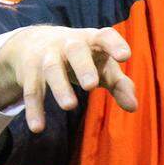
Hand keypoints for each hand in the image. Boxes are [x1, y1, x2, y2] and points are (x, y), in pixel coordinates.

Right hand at [0, 26, 137, 132]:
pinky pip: (31, 90)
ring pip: (52, 69)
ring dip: (60, 87)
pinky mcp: (29, 72)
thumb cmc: (83, 57)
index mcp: (92, 40)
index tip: (125, 56)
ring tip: (71, 106)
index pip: (105, 36)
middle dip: (84, 67)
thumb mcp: (102, 66)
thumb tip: (134, 107)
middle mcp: (69, 44)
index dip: (115, 44)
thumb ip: (120, 84)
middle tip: (92, 86)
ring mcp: (47, 56)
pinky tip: (38, 128)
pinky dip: (34, 109)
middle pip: (76, 51)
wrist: (35, 41)